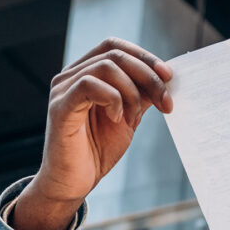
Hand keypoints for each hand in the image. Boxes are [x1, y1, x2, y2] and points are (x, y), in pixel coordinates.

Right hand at [13, 37, 174, 229]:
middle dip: (148, 76)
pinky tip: (118, 119)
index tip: (169, 77)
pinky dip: (113, 99)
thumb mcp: (129, 117)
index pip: (115, 47)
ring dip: (132, 93)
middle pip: (115, 55)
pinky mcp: (60, 107)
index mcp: (86, 73)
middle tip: (166, 103)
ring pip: (106, 67)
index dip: (144, 56)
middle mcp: (70, 75)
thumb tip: (166, 78)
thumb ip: (141, 95)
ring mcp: (63, 90)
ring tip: (134, 119)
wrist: (75, 182)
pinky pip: (89, 85)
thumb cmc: (97, 149)